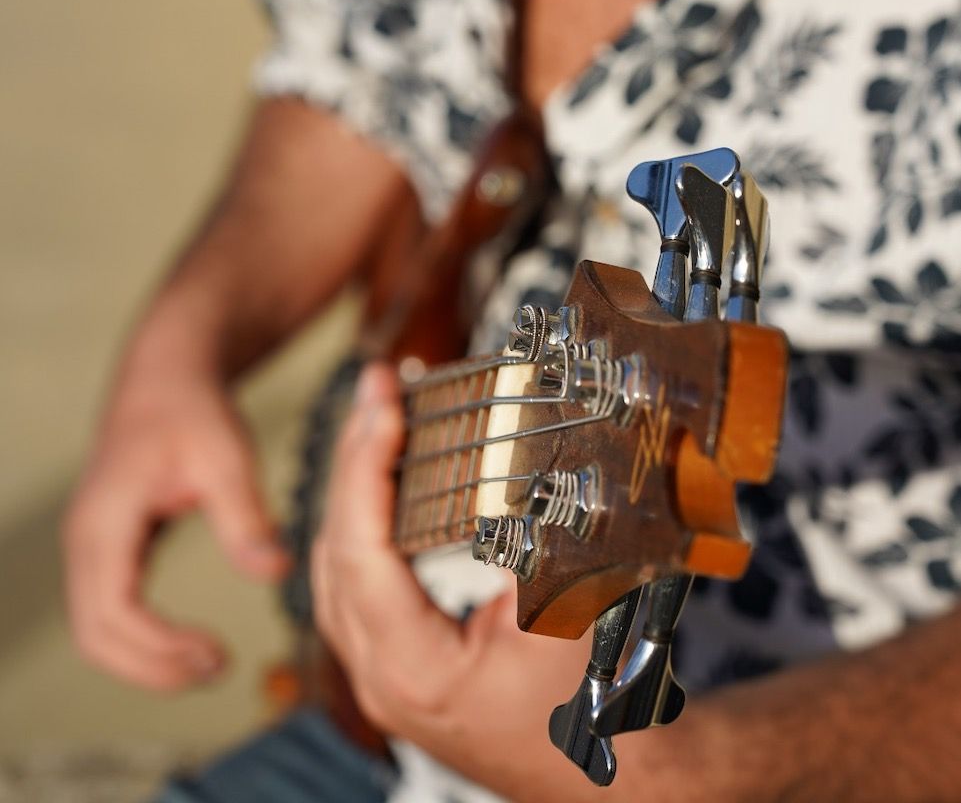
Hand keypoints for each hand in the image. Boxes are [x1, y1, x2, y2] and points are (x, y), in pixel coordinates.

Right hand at [63, 350, 287, 690]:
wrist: (168, 372)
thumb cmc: (194, 408)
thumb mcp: (227, 456)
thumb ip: (246, 516)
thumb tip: (276, 572)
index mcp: (105, 522)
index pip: (112, 614)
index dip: (159, 650)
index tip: (217, 657)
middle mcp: (84, 539)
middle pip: (94, 636)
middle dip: (151, 668)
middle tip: (218, 671)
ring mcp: (89, 543)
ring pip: (95, 628)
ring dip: (144, 659)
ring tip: (209, 663)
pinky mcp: (106, 545)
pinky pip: (107, 609)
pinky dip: (140, 637)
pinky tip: (187, 641)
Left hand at [313, 364, 632, 801]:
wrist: (618, 779)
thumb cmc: (594, 711)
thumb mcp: (569, 613)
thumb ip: (536, 536)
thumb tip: (518, 455)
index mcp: (412, 670)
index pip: (360, 550)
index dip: (366, 468)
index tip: (382, 406)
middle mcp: (383, 677)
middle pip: (337, 551)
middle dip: (355, 462)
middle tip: (376, 393)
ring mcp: (387, 677)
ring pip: (341, 568)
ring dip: (357, 490)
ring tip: (378, 422)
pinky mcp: (403, 668)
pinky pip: (361, 586)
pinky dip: (368, 525)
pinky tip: (385, 485)